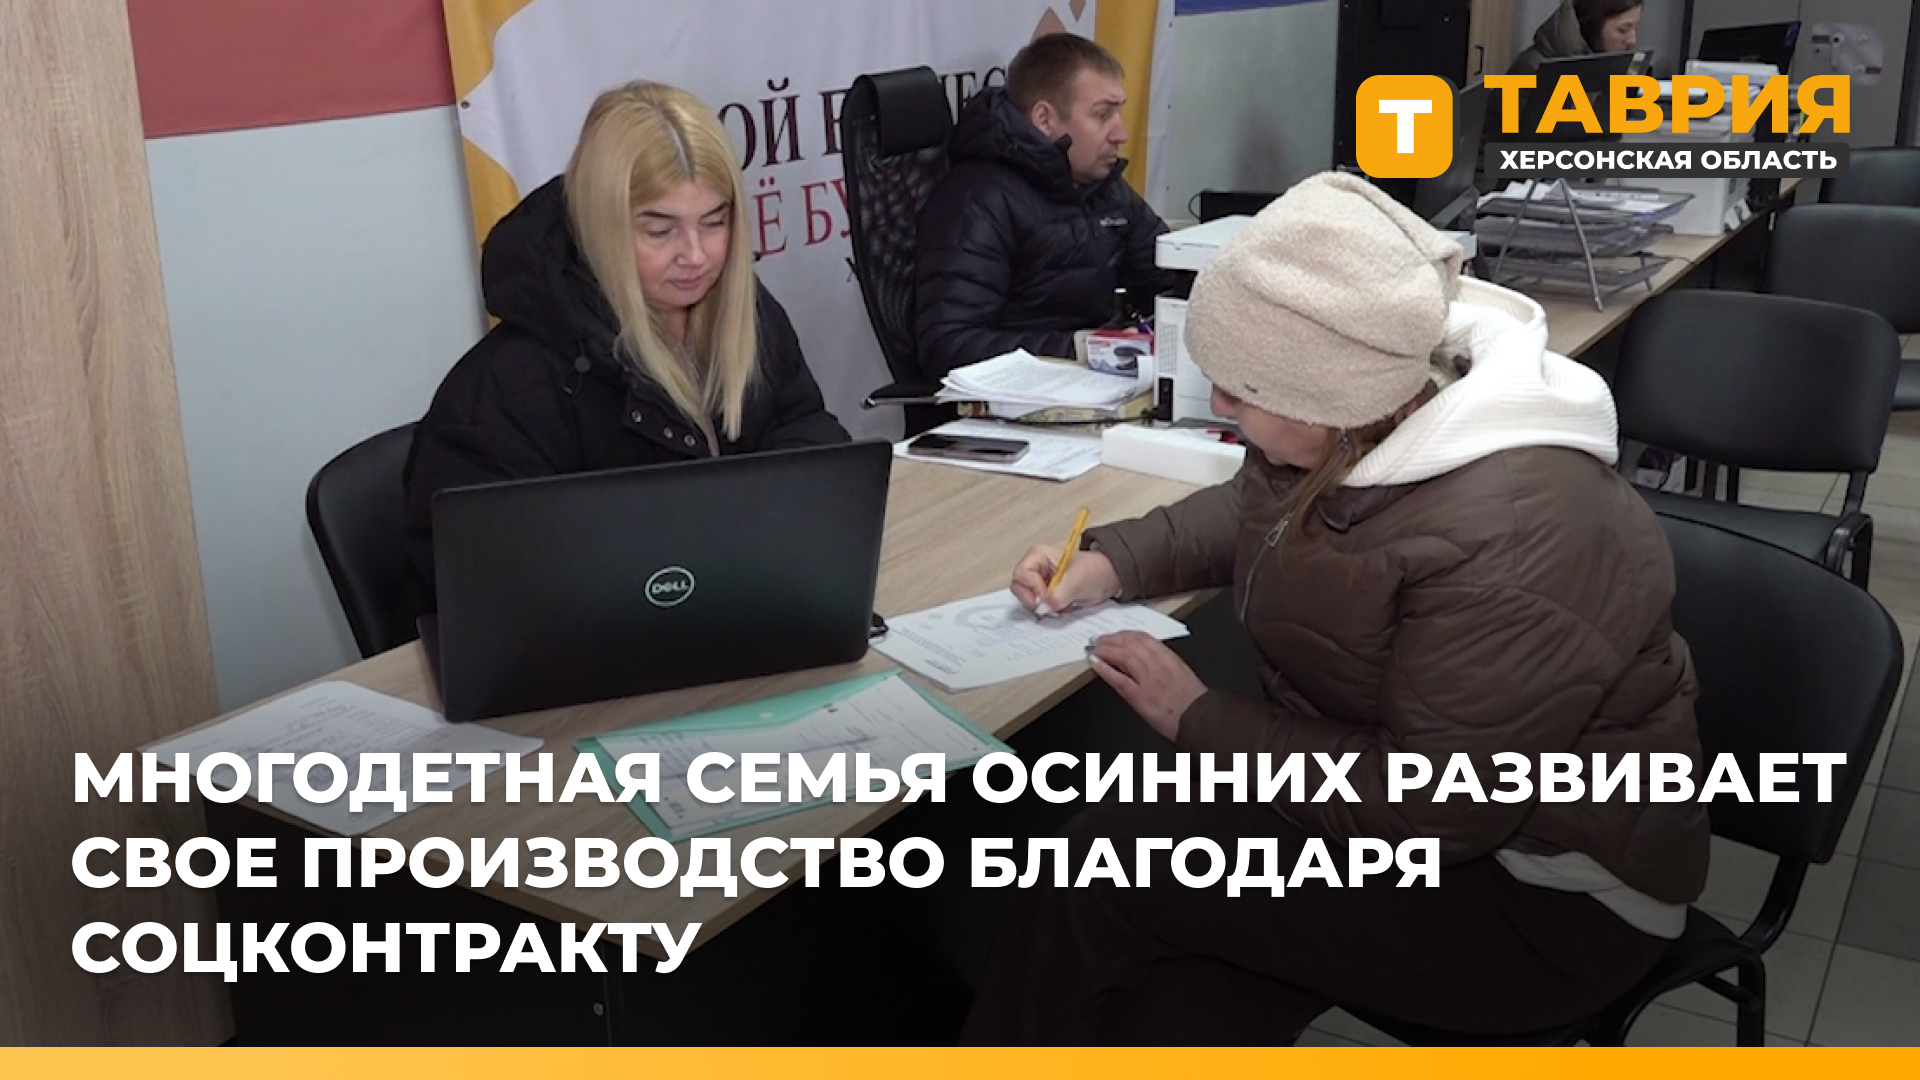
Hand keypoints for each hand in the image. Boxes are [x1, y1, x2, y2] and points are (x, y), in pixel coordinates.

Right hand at [1012, 545, 1119, 616]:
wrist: (1107, 580)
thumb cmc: (1093, 572)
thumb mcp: (1076, 581)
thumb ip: (1058, 595)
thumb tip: (1043, 608)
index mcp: (1037, 556)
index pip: (1022, 574)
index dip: (1033, 588)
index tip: (1048, 596)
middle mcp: (1034, 569)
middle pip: (1019, 588)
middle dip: (1032, 600)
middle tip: (1049, 607)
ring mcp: (1038, 583)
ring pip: (1026, 600)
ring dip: (1040, 607)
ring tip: (1058, 607)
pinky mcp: (1044, 596)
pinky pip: (1036, 607)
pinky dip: (1046, 612)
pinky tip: (1059, 609)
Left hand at [1088, 631, 1206, 741]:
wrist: (1199, 721)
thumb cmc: (1193, 703)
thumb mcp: (1182, 674)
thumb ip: (1165, 664)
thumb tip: (1147, 658)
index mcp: (1170, 659)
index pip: (1144, 638)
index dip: (1126, 634)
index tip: (1117, 635)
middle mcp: (1159, 666)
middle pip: (1131, 644)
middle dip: (1112, 639)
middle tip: (1100, 640)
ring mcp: (1149, 681)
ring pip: (1124, 656)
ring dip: (1106, 650)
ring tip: (1096, 649)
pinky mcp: (1140, 698)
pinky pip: (1120, 680)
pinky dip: (1106, 669)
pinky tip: (1097, 664)